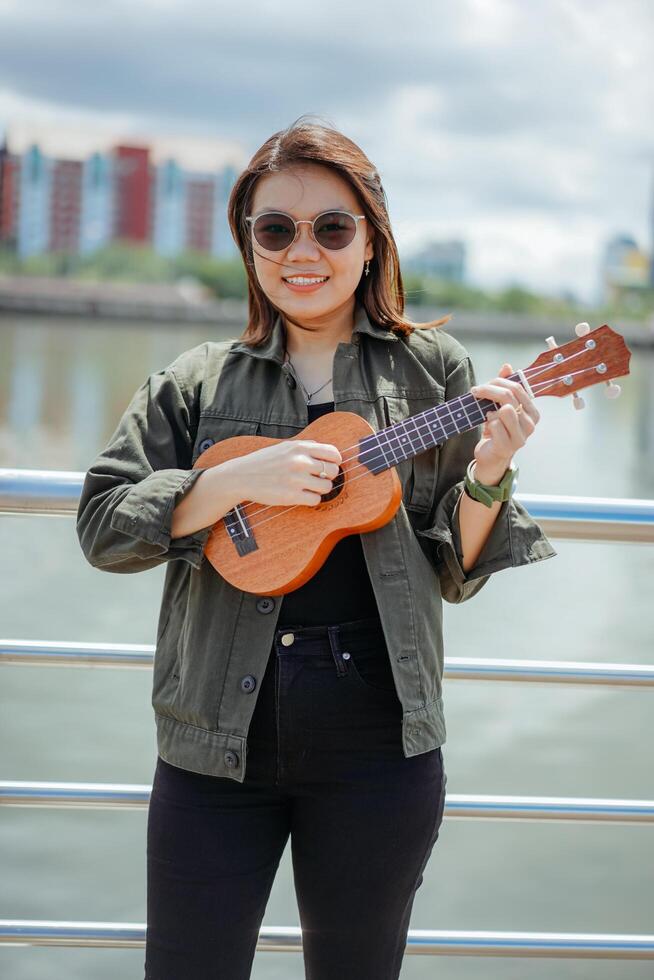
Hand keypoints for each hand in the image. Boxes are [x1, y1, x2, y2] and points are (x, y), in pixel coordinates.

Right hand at [226, 439, 341, 507]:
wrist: (241, 476)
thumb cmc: (263, 462)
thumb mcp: (284, 447)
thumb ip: (305, 447)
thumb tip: (325, 450)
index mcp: (299, 447)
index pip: (333, 453)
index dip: (335, 462)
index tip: (329, 467)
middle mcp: (300, 461)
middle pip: (332, 471)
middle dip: (328, 476)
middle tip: (318, 479)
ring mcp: (296, 479)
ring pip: (326, 487)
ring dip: (320, 489)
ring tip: (309, 488)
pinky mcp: (291, 496)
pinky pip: (316, 500)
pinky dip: (312, 499)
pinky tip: (303, 495)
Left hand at [469, 363, 539, 481]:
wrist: (491, 456)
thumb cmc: (498, 430)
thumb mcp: (501, 407)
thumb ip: (505, 387)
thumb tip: (507, 366)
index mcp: (532, 412)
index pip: (518, 388)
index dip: (498, 382)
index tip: (483, 385)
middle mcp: (530, 424)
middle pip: (509, 396)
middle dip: (489, 390)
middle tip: (475, 392)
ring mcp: (521, 436)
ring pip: (505, 410)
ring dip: (490, 410)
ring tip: (488, 416)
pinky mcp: (508, 446)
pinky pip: (496, 425)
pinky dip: (488, 424)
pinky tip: (489, 428)